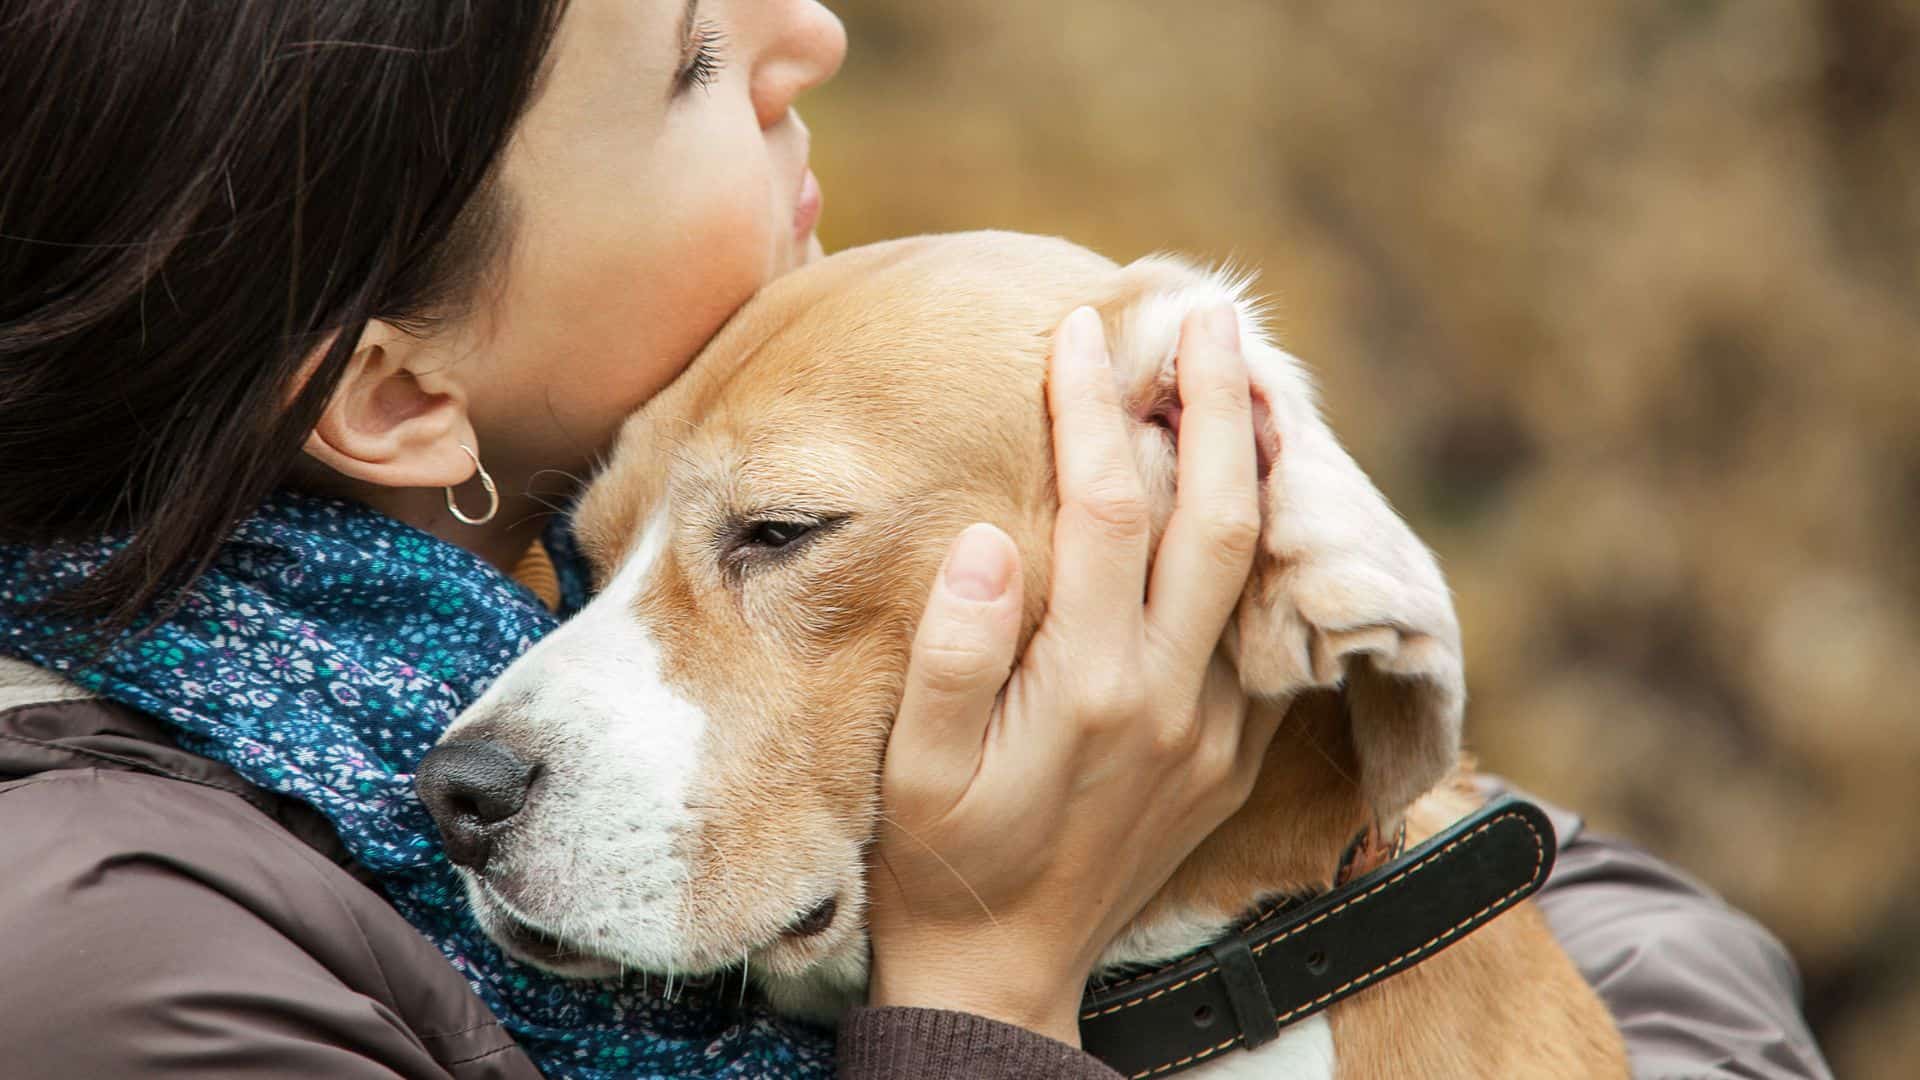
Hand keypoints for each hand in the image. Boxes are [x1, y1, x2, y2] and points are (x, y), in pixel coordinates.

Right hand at [865, 303, 1279, 1045]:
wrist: (1007, 970)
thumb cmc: (941, 860)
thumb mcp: (914, 770)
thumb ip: (953, 654)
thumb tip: (988, 537)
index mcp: (1089, 688)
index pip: (1108, 510)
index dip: (1095, 410)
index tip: (1080, 332)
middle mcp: (1171, 699)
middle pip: (1219, 518)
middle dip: (1217, 404)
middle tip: (1210, 313)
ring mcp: (1216, 729)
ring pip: (1260, 569)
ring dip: (1260, 463)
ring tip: (1252, 377)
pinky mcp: (1234, 753)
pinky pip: (1266, 629)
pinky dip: (1265, 548)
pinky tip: (1252, 494)